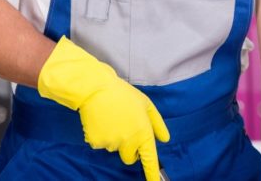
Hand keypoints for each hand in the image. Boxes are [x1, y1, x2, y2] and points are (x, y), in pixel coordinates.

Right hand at [38, 37, 169, 180]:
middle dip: (129, 149)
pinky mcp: (96, 143)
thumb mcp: (147, 105)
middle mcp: (128, 141)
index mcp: (143, 132)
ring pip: (115, 149)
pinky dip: (102, 136)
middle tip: (126, 129)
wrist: (97, 89)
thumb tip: (165, 139)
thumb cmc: (124, 95)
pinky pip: (101, 145)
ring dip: (115, 139)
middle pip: (129, 158)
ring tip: (113, 118)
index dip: (153, 173)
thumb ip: (157, 124)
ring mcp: (111, 143)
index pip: (149, 158)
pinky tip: (102, 121)